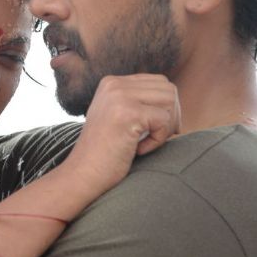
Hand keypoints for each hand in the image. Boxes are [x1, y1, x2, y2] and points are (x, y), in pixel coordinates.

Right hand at [63, 74, 180, 195]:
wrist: (82, 174)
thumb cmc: (104, 153)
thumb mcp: (117, 117)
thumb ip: (138, 102)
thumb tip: (174, 98)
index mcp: (112, 82)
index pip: (158, 82)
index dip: (165, 107)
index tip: (156, 130)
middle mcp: (115, 84)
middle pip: (168, 89)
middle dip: (172, 115)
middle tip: (158, 138)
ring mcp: (120, 97)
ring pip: (170, 101)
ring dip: (167, 126)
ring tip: (147, 143)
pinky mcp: (128, 113)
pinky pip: (164, 120)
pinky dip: (159, 140)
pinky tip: (139, 150)